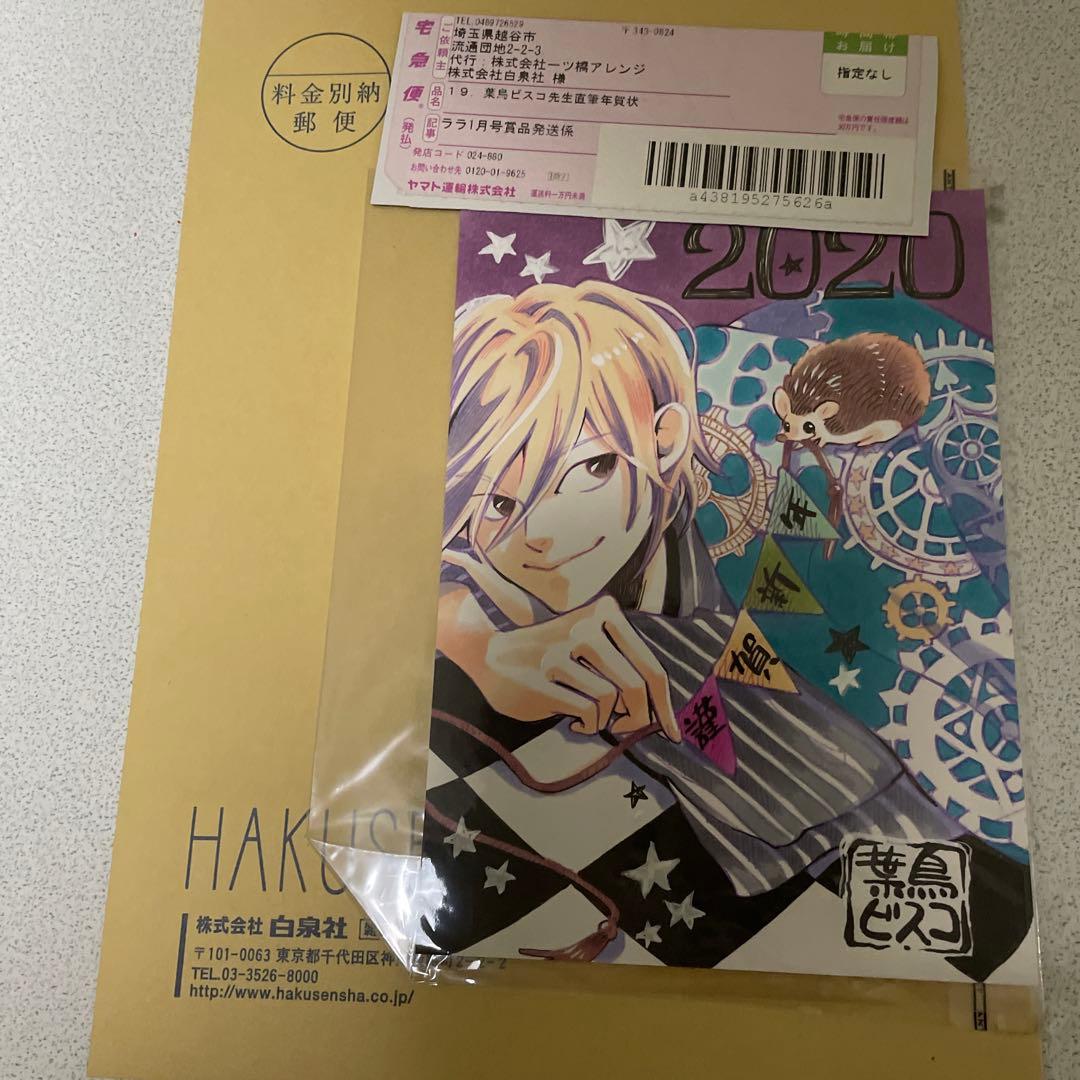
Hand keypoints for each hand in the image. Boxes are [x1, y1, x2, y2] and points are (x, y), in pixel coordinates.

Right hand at [441, 551, 679, 741]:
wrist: (489, 655)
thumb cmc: (551, 658)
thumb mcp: (590, 645)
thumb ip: (624, 666)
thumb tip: (662, 715)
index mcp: (605, 613)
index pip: (651, 666)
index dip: (666, 705)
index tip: (673, 731)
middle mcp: (586, 625)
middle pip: (637, 687)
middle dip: (638, 718)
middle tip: (625, 727)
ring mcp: (563, 649)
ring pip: (612, 701)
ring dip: (607, 721)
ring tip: (591, 720)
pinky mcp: (545, 676)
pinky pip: (587, 713)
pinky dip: (588, 726)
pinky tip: (573, 723)